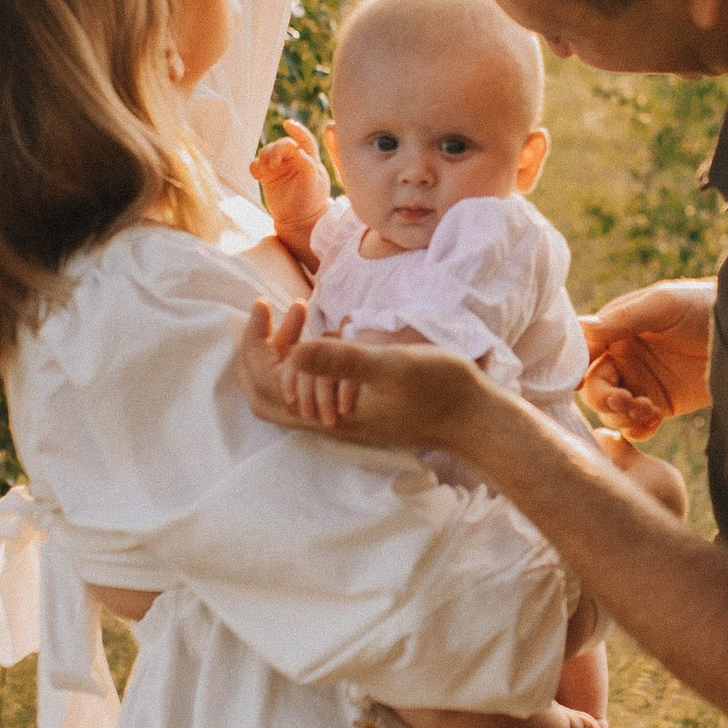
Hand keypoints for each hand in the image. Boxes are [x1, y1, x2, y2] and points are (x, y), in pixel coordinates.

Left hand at [239, 306, 476, 452]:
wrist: (473, 417)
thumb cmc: (439, 388)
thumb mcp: (393, 365)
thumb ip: (344, 360)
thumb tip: (296, 351)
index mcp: (328, 414)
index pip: (266, 383)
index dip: (255, 344)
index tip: (263, 305)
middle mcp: (327, 422)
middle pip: (264, 394)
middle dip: (258, 349)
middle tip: (270, 309)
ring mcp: (340, 418)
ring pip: (287, 391)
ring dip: (281, 351)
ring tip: (299, 312)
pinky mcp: (355, 409)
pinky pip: (311, 388)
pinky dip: (305, 359)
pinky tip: (326, 333)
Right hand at [250, 115, 331, 258]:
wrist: (297, 221)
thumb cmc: (309, 202)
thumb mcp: (312, 184)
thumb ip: (307, 166)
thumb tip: (297, 151)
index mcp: (310, 160)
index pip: (305, 140)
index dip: (297, 131)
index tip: (287, 124)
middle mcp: (294, 160)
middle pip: (282, 145)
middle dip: (276, 150)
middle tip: (273, 164)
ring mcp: (280, 167)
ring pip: (268, 152)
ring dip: (264, 157)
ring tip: (265, 170)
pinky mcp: (267, 175)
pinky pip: (257, 164)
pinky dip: (255, 167)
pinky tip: (256, 176)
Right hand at [578, 278, 716, 439]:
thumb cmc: (701, 305)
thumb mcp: (663, 305)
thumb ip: (622, 318)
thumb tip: (581, 327)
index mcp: (616, 330)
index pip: (583, 353)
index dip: (576, 370)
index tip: (579, 383)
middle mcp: (623, 359)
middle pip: (593, 388)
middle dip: (604, 399)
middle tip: (625, 400)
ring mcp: (641, 384)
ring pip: (611, 411)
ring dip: (621, 415)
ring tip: (647, 409)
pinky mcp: (660, 405)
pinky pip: (636, 426)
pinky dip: (637, 428)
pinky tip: (654, 418)